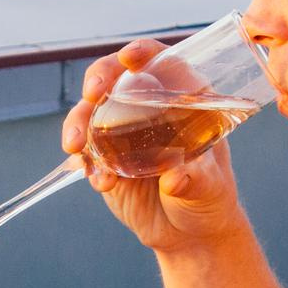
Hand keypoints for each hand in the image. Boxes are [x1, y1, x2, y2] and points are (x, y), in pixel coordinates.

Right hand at [64, 39, 249, 255]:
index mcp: (182, 101)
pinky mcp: (104, 160)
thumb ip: (196, 179)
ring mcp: (122, 133)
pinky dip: (87, 163)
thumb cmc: (210, 198)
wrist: (189, 234)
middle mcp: (147, 110)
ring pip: (91, 113)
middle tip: (92, 94)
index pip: (161, 63)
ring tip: (77, 146)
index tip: (129, 58)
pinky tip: (101, 181)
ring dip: (78, 124)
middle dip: (97, 79)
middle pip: (115, 78)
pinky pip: (87, 153)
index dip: (143, 53)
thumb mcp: (211, 186)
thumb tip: (175, 177)